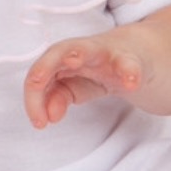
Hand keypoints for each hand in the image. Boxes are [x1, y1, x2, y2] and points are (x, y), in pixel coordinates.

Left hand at [24, 35, 147, 128]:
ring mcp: (104, 52)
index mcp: (61, 58)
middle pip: (57, 52)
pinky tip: (130, 82)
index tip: (39, 122)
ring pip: (89, 48)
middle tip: (35, 82)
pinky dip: (129, 72)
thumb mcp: (75, 87)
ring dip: (78, 53)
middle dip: (44, 65)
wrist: (136, 54)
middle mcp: (79, 51)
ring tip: (74, 60)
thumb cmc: (97, 69)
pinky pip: (128, 64)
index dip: (34, 99)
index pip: (39, 75)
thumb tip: (47, 116)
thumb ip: (58, 98)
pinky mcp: (129, 59)